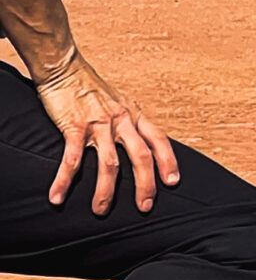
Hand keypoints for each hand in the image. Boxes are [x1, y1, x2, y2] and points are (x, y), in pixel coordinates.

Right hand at [36, 55, 180, 214]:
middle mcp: (122, 120)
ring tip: (101, 210)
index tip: (173, 182)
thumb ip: (130, 123)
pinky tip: (57, 197)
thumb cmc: (92, 87)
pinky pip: (72, 159)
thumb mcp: (121, 102)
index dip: (169, 161)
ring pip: (110, 164)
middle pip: (141, 156)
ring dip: (106, 191)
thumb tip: (141, 143)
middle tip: (145, 206)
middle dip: (145, 184)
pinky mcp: (74, 127)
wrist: (66, 68)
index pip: (160, 140)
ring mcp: (99, 124)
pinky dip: (64, 180)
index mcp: (135, 115)